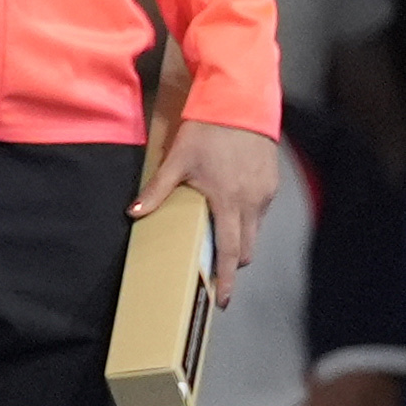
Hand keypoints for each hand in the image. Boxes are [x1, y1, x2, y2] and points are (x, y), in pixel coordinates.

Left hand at [139, 116, 281, 299]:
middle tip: (215, 277)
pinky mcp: (271, 183)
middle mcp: (253, 203)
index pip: (231, 251)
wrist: (240, 104)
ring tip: (220, 245)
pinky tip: (230, 212)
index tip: (222, 300)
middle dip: (233, 265)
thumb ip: (157, 190)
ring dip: (240, 241)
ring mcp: (265, 193)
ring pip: (254, 230)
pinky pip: (260, 212)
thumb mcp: (176, 160)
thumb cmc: (206, 132)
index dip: (226, 279)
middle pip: (246, 247)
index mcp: (229, 202)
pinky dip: (246, 220)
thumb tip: (133, 214)